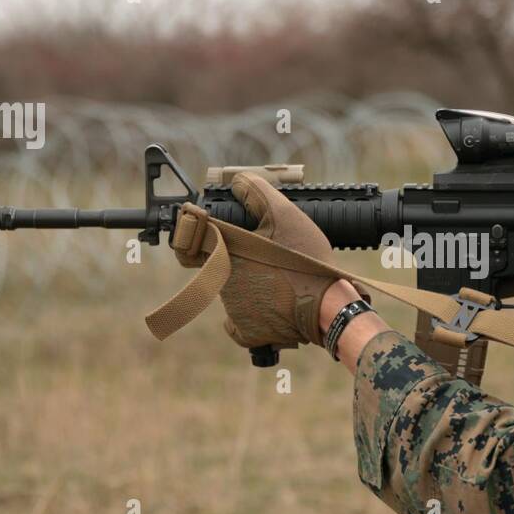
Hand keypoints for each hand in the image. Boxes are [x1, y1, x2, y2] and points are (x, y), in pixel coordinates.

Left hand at [168, 172, 350, 350]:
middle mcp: (222, 283)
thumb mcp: (284, 214)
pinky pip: (238, 325)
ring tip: (278, 279)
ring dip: (248, 286)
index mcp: (224, 253)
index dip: (192, 239)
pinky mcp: (247, 333)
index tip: (204, 236)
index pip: (186, 248)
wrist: (327, 306)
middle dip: (237, 262)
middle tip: (264, 257)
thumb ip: (256, 192)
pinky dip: (250, 317)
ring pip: (232, 294)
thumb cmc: (305, 260)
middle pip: (219, 268)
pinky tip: (270, 306)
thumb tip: (237, 181)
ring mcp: (233, 311)